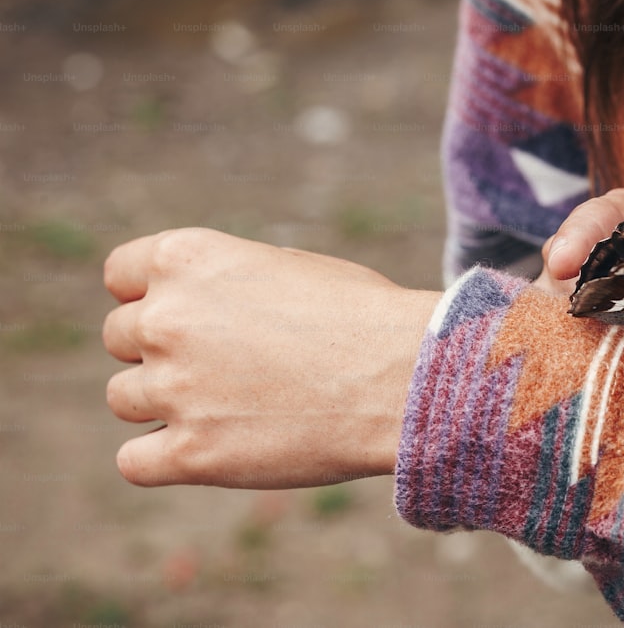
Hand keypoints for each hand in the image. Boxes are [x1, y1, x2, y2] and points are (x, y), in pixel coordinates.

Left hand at [102, 228, 439, 488]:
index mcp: (188, 258)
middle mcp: (166, 318)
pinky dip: (163, 459)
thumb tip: (197, 308)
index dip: (150, 297)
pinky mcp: (191, 453)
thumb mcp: (286, 268)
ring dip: (166, 403)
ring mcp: (174, 388)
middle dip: (163, 351)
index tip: (186, 317)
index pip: (120, 275)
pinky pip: (134, 462)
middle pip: (120, 337)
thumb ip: (223, 283)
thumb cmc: (364, 317)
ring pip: (124, 399)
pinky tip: (209, 449)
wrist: (406, 377)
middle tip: (225, 366)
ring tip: (232, 407)